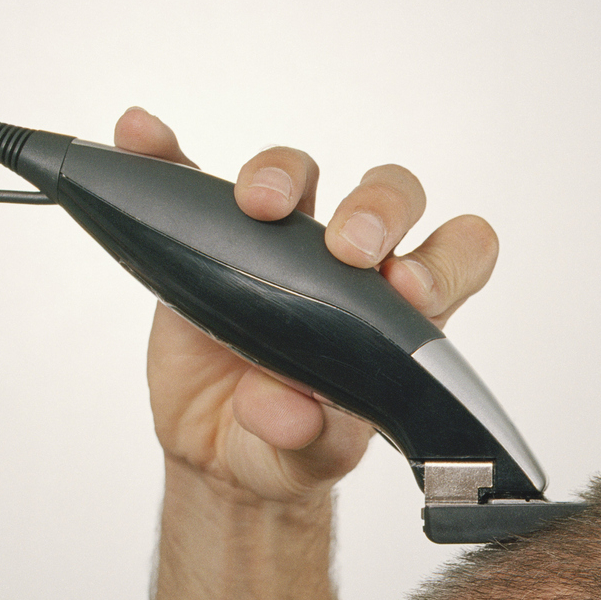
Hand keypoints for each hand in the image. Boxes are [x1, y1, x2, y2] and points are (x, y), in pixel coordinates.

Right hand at [116, 106, 499, 504]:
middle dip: (375, 208)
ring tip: (256, 205)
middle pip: (388, 196)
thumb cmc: (290, 446)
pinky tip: (144, 138)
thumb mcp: (309, 461)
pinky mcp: (210, 237)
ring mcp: (279, 243)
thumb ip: (312, 441)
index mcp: (399, 315)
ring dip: (280, 174)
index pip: (456, 256)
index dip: (444, 260)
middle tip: (345, 249)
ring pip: (298, 174)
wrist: (222, 448)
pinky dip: (164, 154)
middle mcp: (350, 266)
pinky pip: (189, 179)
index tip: (406, 287)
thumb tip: (289, 413)